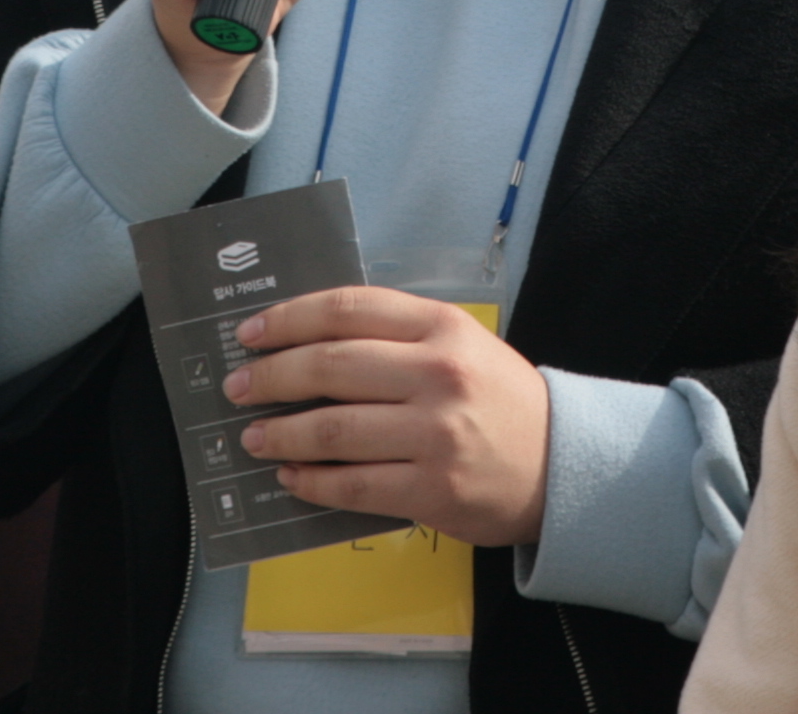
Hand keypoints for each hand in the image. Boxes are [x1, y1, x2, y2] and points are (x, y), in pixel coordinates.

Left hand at [226, 287, 550, 549]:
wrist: (561, 463)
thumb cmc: (497, 399)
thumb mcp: (459, 345)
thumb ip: (394, 337)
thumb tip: (303, 343)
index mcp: (441, 327)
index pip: (347, 309)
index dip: (288, 318)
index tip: (249, 332)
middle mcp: (438, 374)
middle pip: (330, 366)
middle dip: (270, 377)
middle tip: (236, 388)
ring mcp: (435, 434)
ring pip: (332, 430)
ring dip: (281, 435)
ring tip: (253, 438)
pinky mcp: (433, 489)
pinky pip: (353, 486)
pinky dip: (311, 483)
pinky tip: (292, 479)